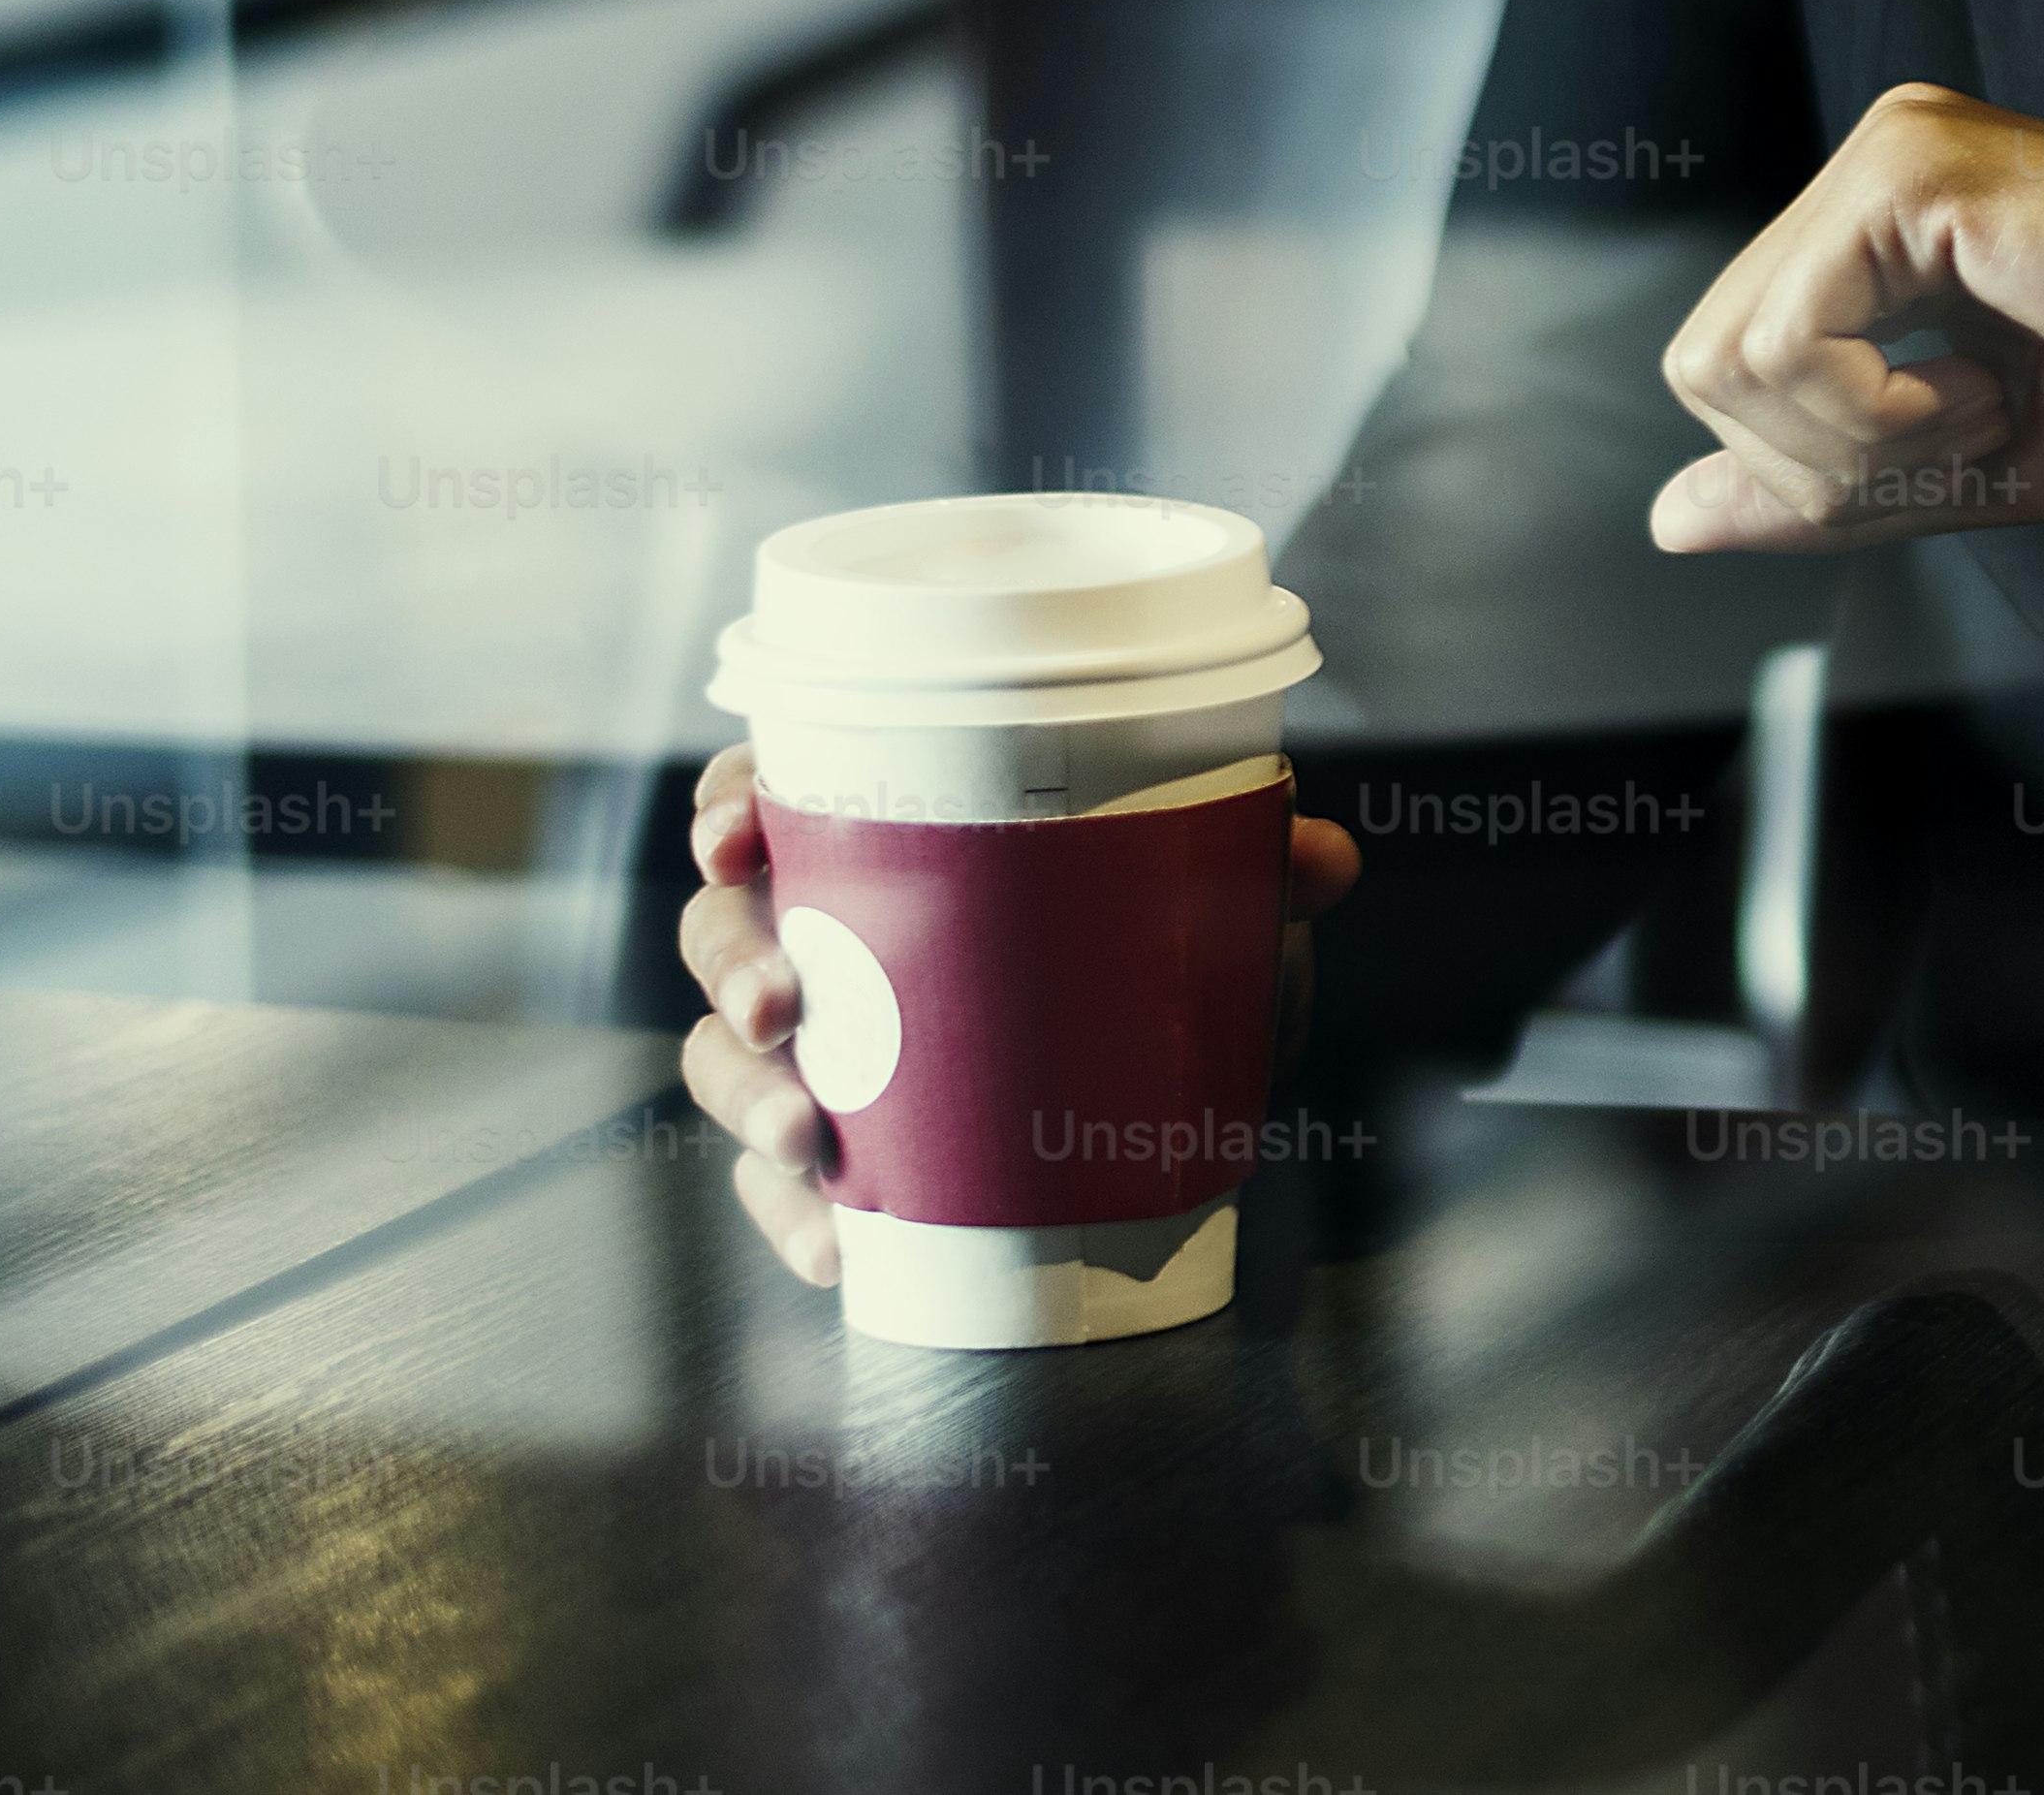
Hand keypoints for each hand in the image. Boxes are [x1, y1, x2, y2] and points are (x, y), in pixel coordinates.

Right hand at [674, 741, 1362, 1289]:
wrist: (1172, 1078)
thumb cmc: (1154, 942)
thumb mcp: (1205, 896)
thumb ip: (1259, 867)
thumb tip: (1321, 860)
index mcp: (881, 838)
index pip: (767, 796)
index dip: (728, 806)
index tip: (734, 837)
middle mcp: (825, 934)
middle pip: (722, 932)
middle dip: (736, 967)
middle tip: (784, 1007)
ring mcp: (816, 1047)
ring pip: (727, 1060)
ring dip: (748, 1098)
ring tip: (805, 1136)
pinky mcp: (833, 1148)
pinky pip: (773, 1186)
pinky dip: (792, 1218)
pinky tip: (834, 1247)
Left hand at [1648, 80, 2043, 554]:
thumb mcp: (1970, 468)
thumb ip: (1824, 485)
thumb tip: (1666, 523)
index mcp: (1882, 228)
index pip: (1733, 372)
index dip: (1828, 463)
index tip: (1983, 432)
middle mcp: (1871, 169)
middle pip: (1705, 370)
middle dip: (1831, 458)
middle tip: (1987, 424)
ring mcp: (1885, 155)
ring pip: (1725, 364)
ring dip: (1860, 437)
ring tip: (1996, 395)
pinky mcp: (1908, 172)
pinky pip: (1784, 347)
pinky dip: (1878, 411)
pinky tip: (1993, 381)